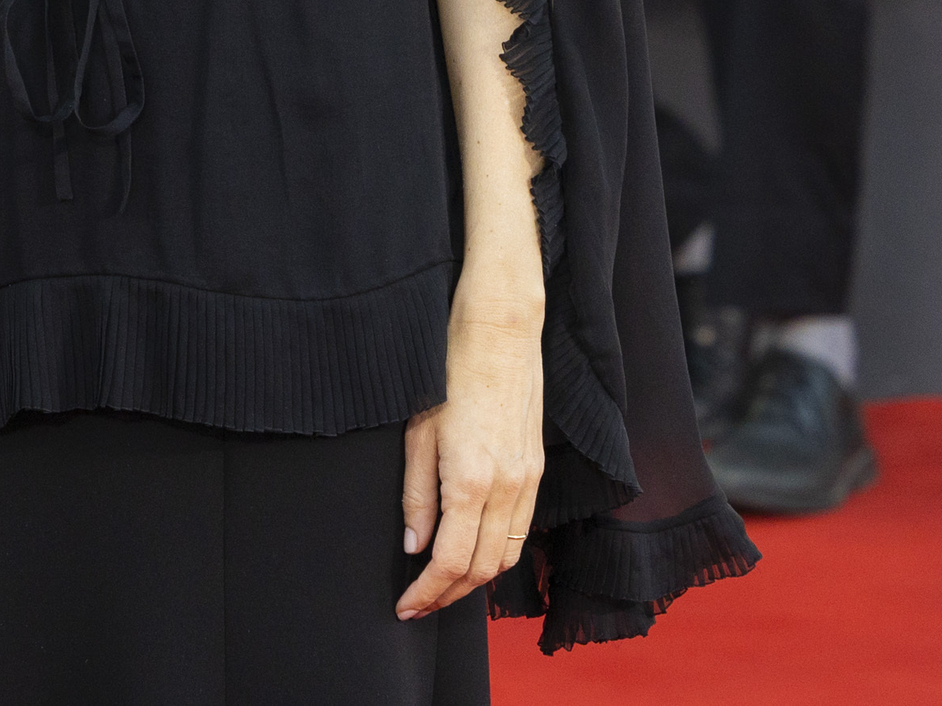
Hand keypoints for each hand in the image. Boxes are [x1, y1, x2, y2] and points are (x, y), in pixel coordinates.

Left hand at [398, 298, 545, 618]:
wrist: (498, 335)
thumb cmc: (446, 376)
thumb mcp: (416, 435)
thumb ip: (417, 496)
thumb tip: (415, 547)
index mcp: (472, 481)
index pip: (453, 562)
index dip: (428, 592)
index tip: (405, 606)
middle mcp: (508, 489)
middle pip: (484, 569)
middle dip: (449, 595)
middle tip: (418, 605)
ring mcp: (528, 481)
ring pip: (508, 556)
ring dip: (475, 580)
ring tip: (441, 587)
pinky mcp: (536, 471)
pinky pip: (521, 530)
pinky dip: (497, 553)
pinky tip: (473, 552)